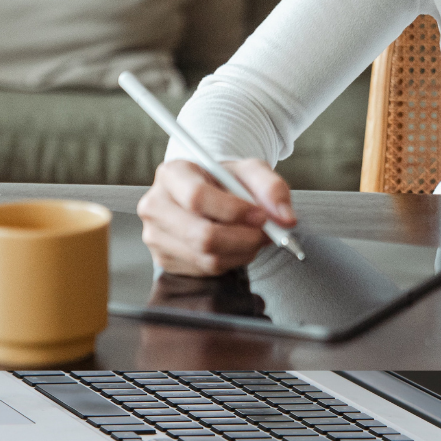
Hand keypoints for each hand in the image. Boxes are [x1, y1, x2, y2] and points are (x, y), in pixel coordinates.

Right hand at [136, 158, 295, 275]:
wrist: (208, 193)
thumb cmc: (225, 180)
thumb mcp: (250, 171)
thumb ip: (271, 187)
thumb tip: (285, 218)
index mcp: (172, 174)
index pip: (198, 197)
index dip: (234, 210)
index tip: (261, 215)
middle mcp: (156, 206)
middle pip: (201, 235)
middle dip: (244, 238)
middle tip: (266, 233)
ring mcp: (156, 237)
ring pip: (207, 257)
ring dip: (242, 251)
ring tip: (254, 236)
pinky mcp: (164, 260)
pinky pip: (206, 269)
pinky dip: (232, 260)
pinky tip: (237, 245)